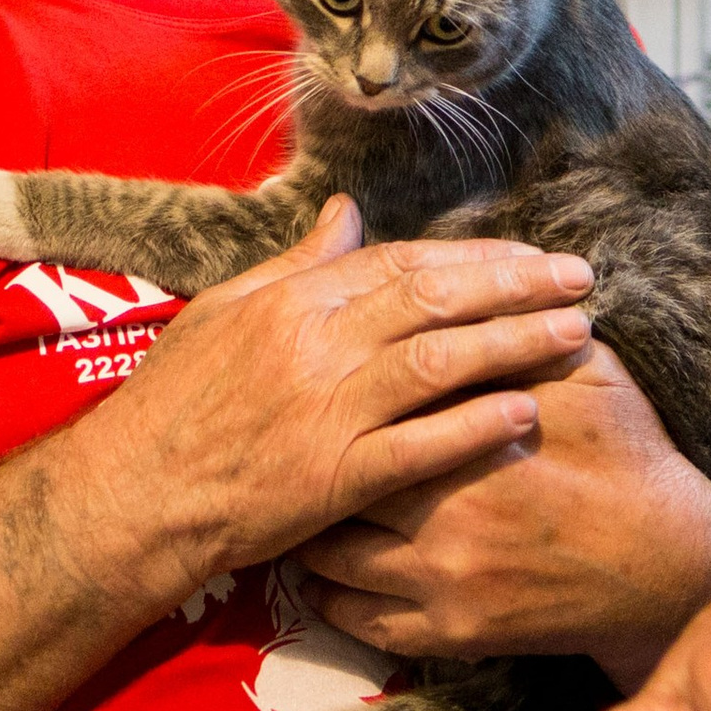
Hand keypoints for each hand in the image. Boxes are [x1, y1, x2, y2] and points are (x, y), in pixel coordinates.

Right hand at [57, 198, 601, 608]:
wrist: (128, 498)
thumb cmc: (171, 405)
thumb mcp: (223, 313)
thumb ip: (297, 264)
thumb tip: (350, 211)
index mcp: (294, 301)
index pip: (403, 262)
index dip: (476, 256)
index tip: (530, 253)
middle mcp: (316, 346)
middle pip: (437, 301)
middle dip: (517, 286)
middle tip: (581, 279)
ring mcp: (326, 412)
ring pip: (440, 364)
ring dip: (515, 344)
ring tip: (577, 334)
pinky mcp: (332, 478)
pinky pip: (418, 448)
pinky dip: (474, 428)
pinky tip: (525, 414)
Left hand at [293, 341, 710, 687]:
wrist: (670, 565)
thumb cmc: (632, 456)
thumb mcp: (592, 376)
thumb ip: (527, 334)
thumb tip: (479, 281)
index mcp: (473, 437)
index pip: (376, 405)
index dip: (342, 389)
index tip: (323, 375)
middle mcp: (444, 512)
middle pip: (338, 480)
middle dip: (314, 457)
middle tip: (295, 435)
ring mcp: (441, 581)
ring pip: (330, 556)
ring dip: (312, 527)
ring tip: (305, 501)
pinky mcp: (449, 634)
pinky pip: (357, 618)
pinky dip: (330, 593)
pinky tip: (328, 568)